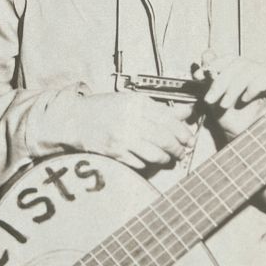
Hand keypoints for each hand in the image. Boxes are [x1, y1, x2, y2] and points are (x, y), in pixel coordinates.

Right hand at [70, 91, 195, 170]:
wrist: (75, 119)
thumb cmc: (105, 109)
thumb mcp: (132, 102)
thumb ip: (160, 109)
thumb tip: (187, 112)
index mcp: (137, 104)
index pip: (169, 120)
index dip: (183, 132)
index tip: (190, 138)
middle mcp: (130, 120)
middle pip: (165, 139)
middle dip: (178, 148)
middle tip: (183, 151)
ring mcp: (122, 138)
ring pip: (155, 154)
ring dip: (166, 158)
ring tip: (168, 157)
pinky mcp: (115, 153)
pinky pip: (140, 163)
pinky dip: (147, 163)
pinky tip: (149, 159)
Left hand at [196, 51, 265, 137]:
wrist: (256, 150)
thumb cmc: (240, 129)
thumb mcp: (218, 104)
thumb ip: (212, 81)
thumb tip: (206, 53)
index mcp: (246, 77)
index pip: (231, 59)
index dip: (214, 63)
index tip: (197, 76)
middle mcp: (261, 75)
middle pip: (239, 62)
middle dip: (220, 79)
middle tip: (210, 99)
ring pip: (250, 68)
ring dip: (232, 86)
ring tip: (224, 105)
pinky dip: (252, 87)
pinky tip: (245, 100)